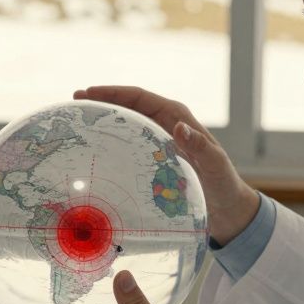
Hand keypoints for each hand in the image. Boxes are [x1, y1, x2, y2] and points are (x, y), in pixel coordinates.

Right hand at [74, 85, 259, 243]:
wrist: (228, 210)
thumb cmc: (224, 186)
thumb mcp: (215, 167)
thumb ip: (201, 148)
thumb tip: (180, 127)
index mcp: (178, 118)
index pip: (140, 97)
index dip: (113, 93)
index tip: (88, 93)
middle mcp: (166, 125)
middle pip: (129, 107)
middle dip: (102, 102)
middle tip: (75, 104)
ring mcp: (159, 142)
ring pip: (127, 125)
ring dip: (104, 122)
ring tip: (78, 124)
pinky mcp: (155, 159)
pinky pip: (129, 145)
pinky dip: (111, 143)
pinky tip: (94, 151)